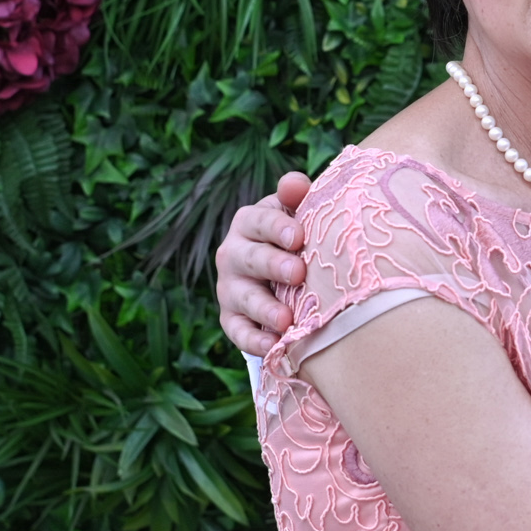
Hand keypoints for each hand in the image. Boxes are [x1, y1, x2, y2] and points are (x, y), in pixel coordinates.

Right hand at [215, 172, 312, 357]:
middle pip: (250, 258)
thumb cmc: (295, 236)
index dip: (278, 228)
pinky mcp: (232, 319)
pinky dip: (254, 341)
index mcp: (249, 222)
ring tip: (286, 320)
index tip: (300, 236)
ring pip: (243, 298)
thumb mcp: (295, 212)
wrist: (282, 273)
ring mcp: (230, 288)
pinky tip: (274, 347)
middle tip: (299, 273)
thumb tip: (295, 184)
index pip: (259, 221)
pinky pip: (238, 331)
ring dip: (264, 309)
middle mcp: (233, 253)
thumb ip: (296, 196)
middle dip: (273, 266)